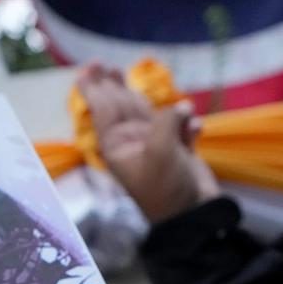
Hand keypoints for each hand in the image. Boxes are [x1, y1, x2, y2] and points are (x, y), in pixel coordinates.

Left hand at [76, 63, 219, 222]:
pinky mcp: (179, 151)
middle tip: (105, 66)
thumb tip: (180, 106)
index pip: (103, 111)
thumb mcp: (160, 153)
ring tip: (129, 76)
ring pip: (147, 114)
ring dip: (139, 97)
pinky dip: (187, 124)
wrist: (193, 216)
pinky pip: (181, 128)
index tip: (89, 68)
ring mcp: (156, 146)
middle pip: (120, 108)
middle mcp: (133, 143)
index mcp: (118, 146)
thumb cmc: (167, 188)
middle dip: (112, 87)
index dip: (95, 89)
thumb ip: (165, 123)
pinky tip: (193, 125)